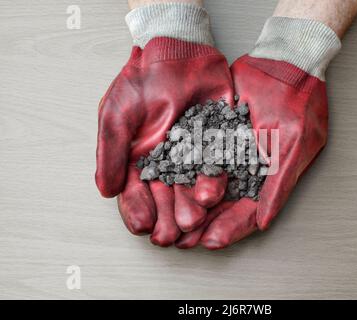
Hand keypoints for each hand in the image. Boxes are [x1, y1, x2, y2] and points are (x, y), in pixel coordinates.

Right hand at [95, 3, 230, 245]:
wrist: (177, 52)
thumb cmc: (142, 81)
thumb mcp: (117, 114)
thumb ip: (111, 152)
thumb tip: (105, 191)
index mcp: (142, 160)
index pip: (138, 193)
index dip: (139, 210)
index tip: (143, 226)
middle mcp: (170, 163)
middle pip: (168, 197)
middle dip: (169, 217)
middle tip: (170, 236)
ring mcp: (196, 155)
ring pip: (194, 186)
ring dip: (193, 205)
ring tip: (192, 221)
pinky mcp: (220, 143)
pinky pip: (220, 165)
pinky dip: (217, 180)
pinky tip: (213, 195)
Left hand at [178, 17, 340, 248]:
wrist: (287, 61)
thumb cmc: (297, 99)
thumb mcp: (295, 143)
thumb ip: (280, 183)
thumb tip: (264, 221)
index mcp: (272, 175)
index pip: (250, 210)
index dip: (232, 228)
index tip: (211, 241)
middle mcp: (252, 167)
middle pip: (228, 203)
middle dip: (208, 223)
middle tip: (185, 240)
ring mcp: (237, 151)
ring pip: (213, 185)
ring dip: (196, 205)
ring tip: (176, 222)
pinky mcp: (221, 133)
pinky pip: (203, 158)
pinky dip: (189, 175)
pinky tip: (173, 186)